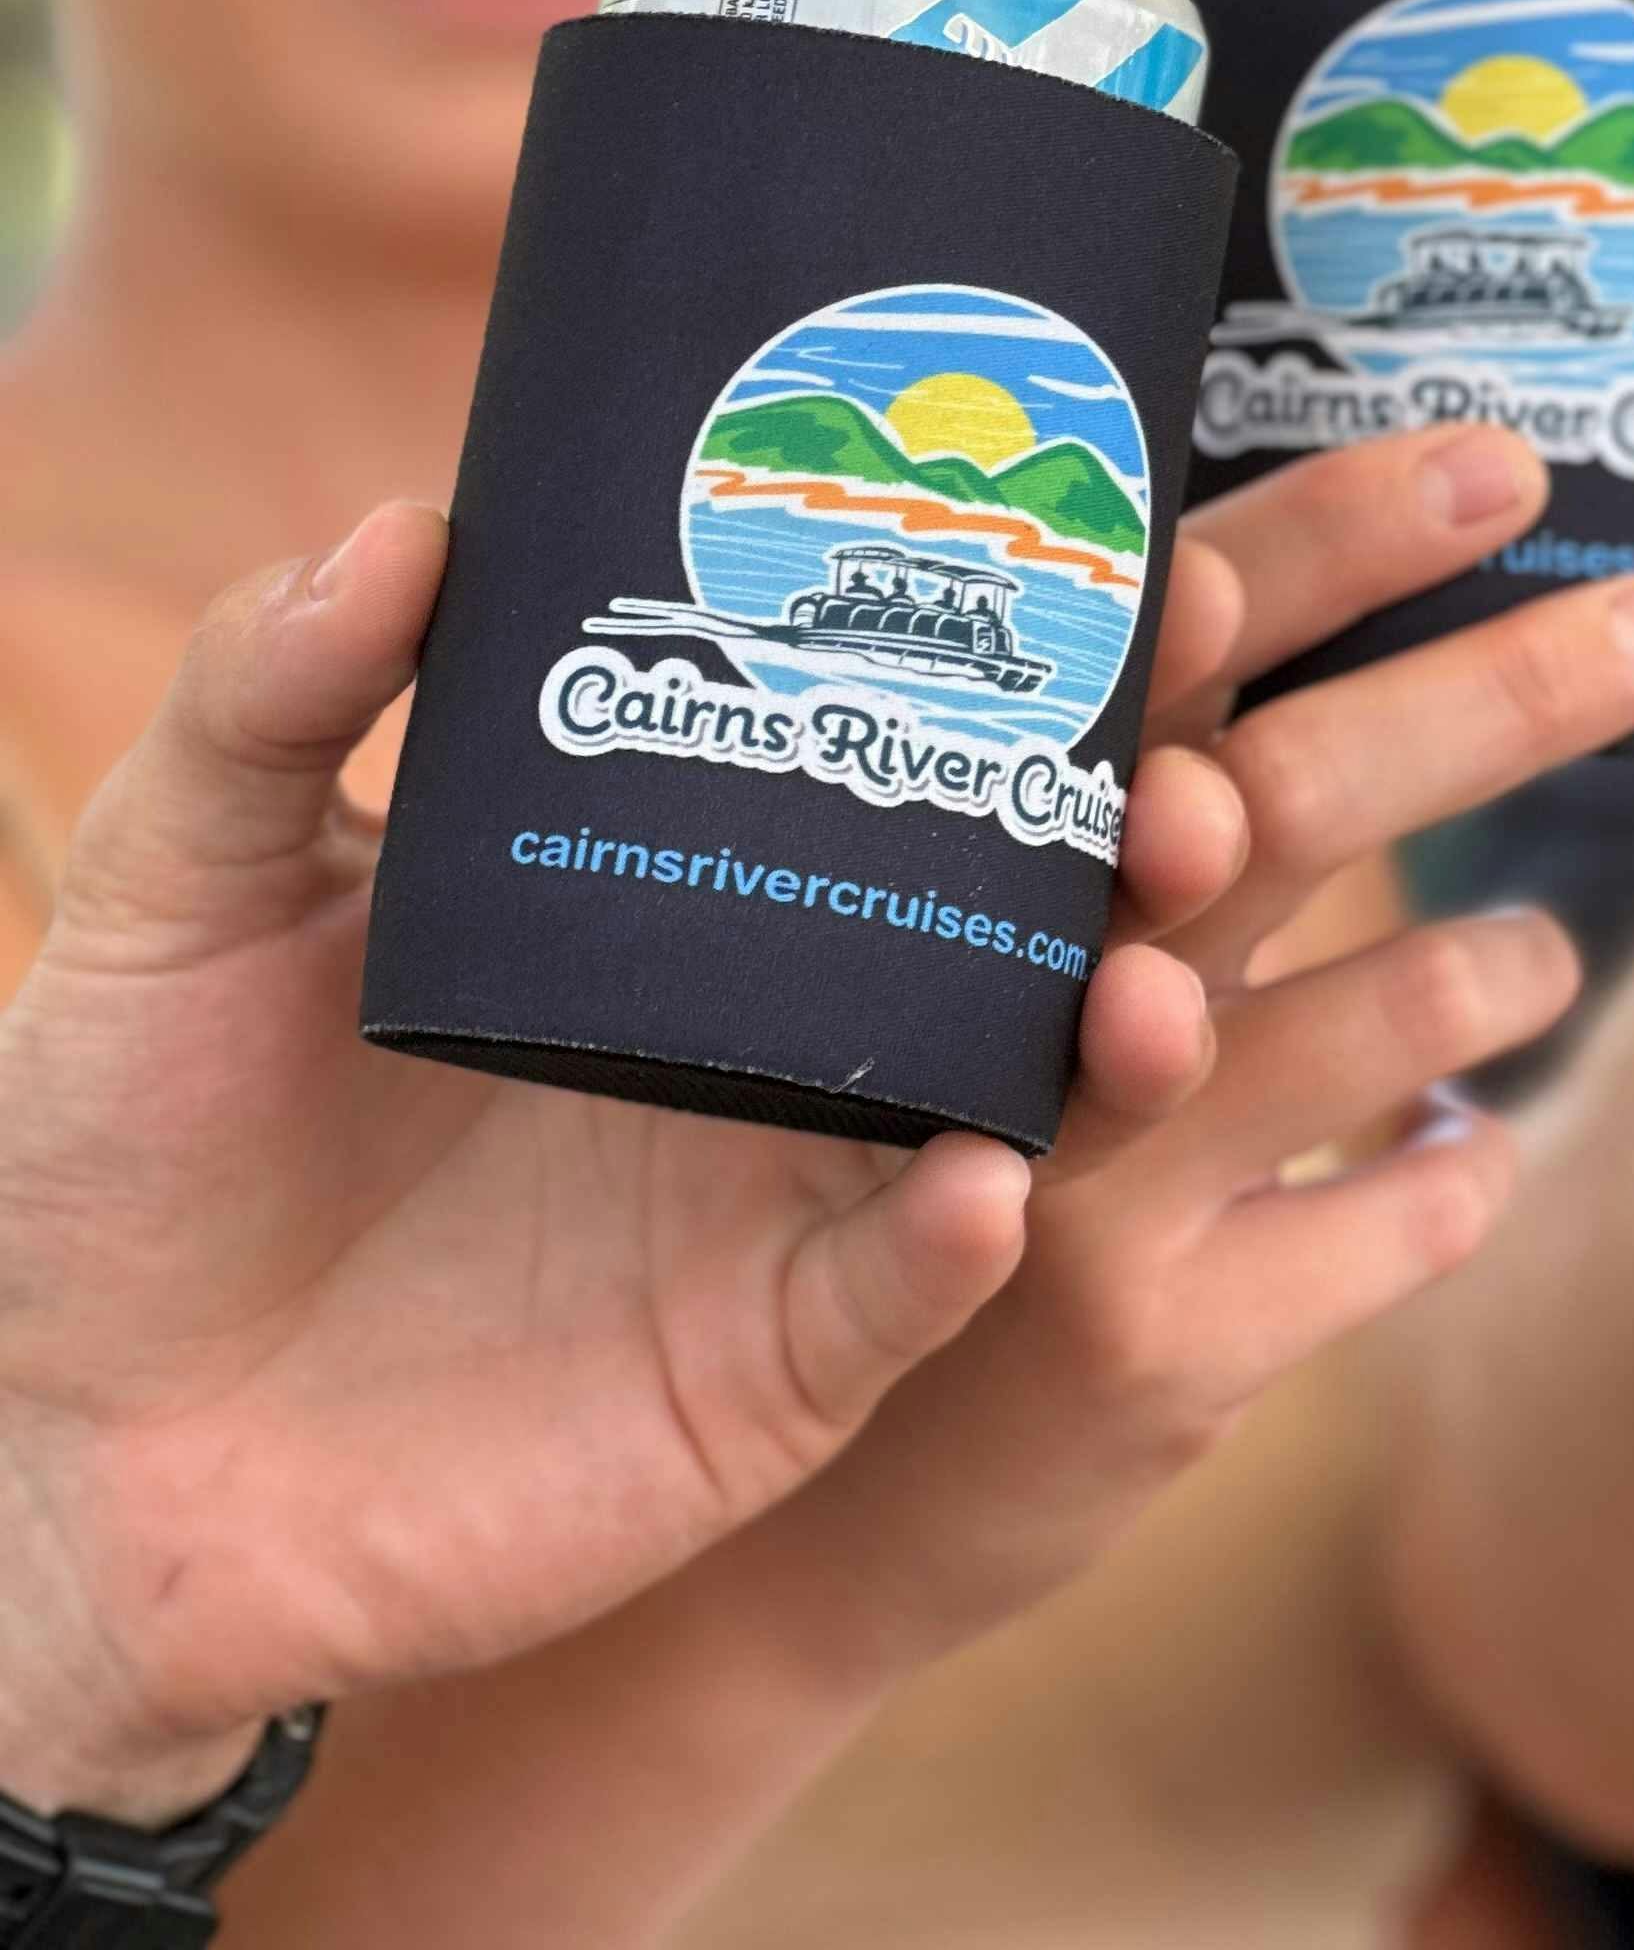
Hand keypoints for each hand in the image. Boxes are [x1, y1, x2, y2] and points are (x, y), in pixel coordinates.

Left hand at [0, 507, 1160, 1826]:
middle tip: (1183, 783)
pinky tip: (984, 1182)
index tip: (1139, 564)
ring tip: (1143, 984)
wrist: (61, 1449)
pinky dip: (953, 1241)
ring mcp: (778, 1198)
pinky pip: (892, 1300)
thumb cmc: (119, 1145)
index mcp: (677, 878)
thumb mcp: (179, 882)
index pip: (898, 743)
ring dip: (1113, 1034)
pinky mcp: (752, 1373)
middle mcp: (768, 1024)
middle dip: (1142, 841)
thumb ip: (269, 696)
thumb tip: (411, 522)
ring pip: (1014, 1098)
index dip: (1034, 664)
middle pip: (1015, 908)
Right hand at [745, 425, 1633, 1666]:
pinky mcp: (1160, 1353)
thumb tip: (1276, 584)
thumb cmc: (918, 1144)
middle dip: (1502, 695)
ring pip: (1384, 1012)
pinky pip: (1399, 1217)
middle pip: (1298, 795)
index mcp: (985, 849)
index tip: (1504, 465)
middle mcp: (1020, 989)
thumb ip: (1124, 787)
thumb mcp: (989, 951)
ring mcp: (1089, 1175)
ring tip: (1542, 959)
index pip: (1171, 642)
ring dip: (1501, 963)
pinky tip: (1462, 1147)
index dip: (1332, 543)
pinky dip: (1464, 1166)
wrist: (799, 1504)